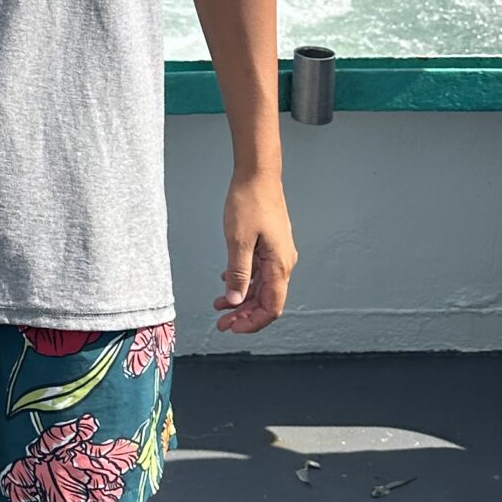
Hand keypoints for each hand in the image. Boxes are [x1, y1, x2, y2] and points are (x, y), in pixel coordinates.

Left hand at [215, 170, 295, 334]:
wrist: (258, 174)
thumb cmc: (250, 202)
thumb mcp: (238, 241)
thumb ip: (237, 273)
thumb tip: (234, 301)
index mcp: (279, 265)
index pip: (271, 307)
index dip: (252, 323)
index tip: (232, 328)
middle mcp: (282, 262)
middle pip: (266, 300)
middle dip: (243, 315)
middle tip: (221, 324)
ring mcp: (277, 253)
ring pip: (261, 286)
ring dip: (240, 299)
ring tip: (219, 305)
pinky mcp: (269, 245)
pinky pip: (258, 271)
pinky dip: (242, 281)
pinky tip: (225, 281)